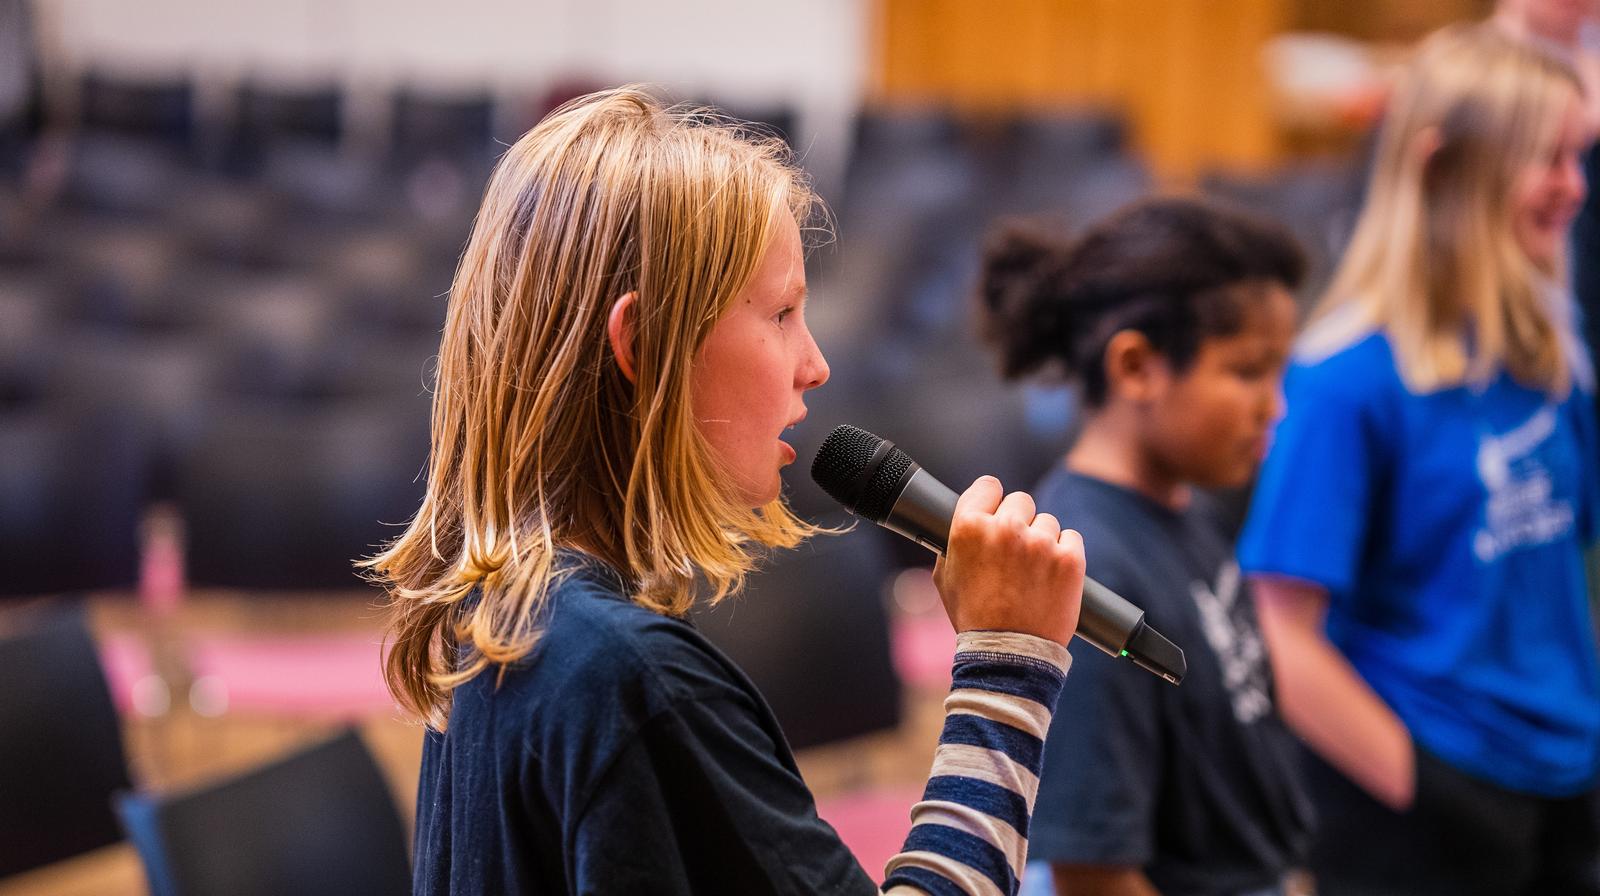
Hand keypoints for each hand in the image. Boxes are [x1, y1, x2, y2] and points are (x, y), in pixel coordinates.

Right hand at [932, 476, 1084, 645]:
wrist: (1009, 654)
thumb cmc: (973, 617)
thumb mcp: (945, 577)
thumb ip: (953, 542)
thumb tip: (964, 522)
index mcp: (969, 527)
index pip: (988, 486)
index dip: (991, 499)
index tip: (996, 510)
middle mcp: (1005, 528)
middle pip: (1020, 500)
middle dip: (1018, 521)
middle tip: (1015, 551)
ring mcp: (1040, 542)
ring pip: (1047, 521)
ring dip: (1042, 540)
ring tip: (1032, 572)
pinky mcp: (1070, 558)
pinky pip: (1071, 538)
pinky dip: (1065, 553)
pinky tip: (1051, 575)